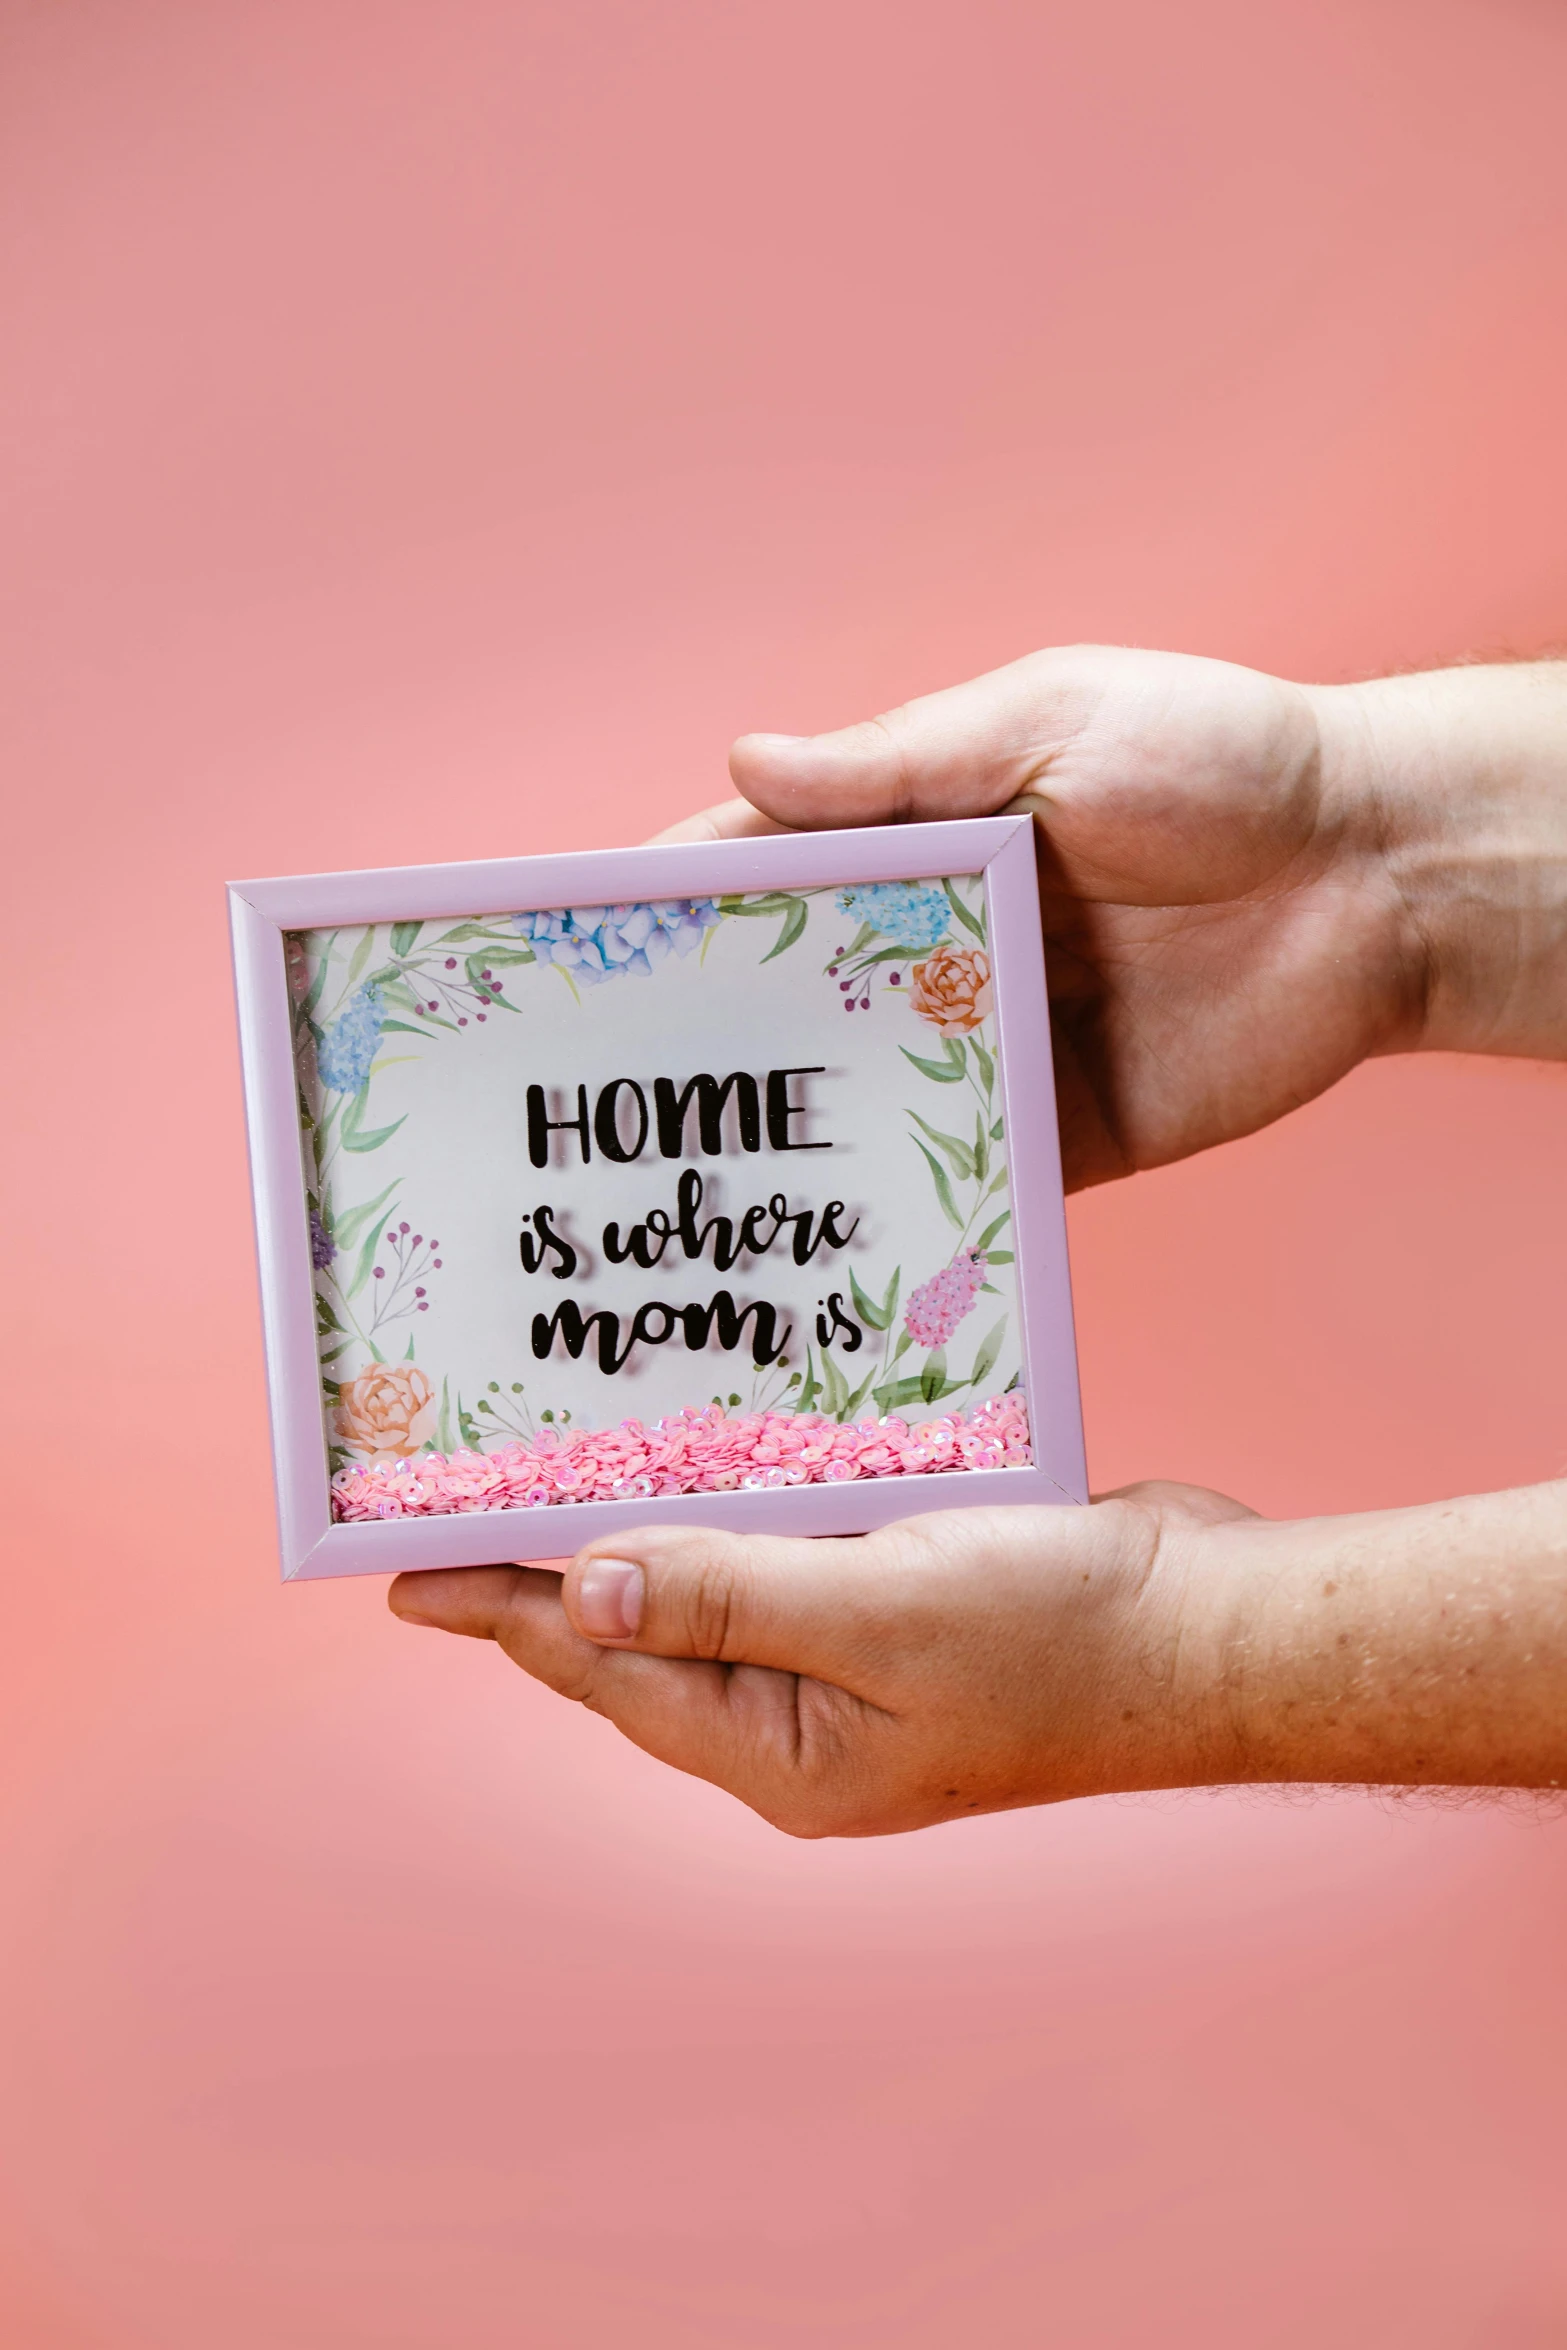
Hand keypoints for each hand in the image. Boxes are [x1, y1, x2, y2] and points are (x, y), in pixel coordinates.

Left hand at [389, 1476, 1566, 1828]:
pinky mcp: (905, 1590)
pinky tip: (708, 1432)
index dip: (503, 1611)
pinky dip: (744, 1490)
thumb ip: (729, 1597)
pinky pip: (793, 1538)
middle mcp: (804, 1712)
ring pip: (717, 1574)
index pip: (607, 1669)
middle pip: (644, 1628)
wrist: (1221, 1623)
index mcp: (783, 1750)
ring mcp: (856, 1653)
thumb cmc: (1069, 1639)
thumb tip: (585, 1595)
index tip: (402, 1568)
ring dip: (648, 1513)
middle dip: (555, 1562)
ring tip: (552, 1454)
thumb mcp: (881, 1617)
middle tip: (457, 1495)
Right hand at [656, 647, 1566, 1188]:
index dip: (676, 908)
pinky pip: (963, 1187)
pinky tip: (810, 1251)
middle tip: (593, 1095)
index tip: (579, 949)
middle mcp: (946, 952)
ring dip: (780, 1139)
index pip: (772, 874)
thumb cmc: (1222, 763)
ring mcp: (998, 1051)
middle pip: (797, 1003)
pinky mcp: (1062, 1138)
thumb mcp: (1048, 721)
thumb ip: (899, 764)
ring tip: (669, 1189)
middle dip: (703, 1040)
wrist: (1379, 879)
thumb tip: (744, 764)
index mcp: (930, 843)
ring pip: (863, 1103)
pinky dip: (897, 1216)